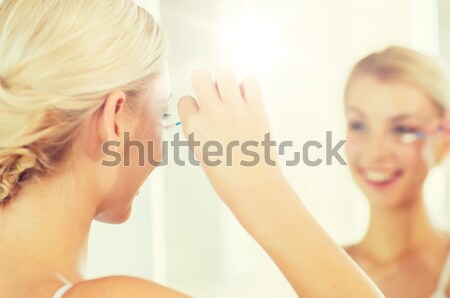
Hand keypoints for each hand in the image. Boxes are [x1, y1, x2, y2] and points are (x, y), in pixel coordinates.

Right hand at [177, 68, 283, 203]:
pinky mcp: (256, 108)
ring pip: (224, 72)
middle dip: (204, 81)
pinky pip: (250, 82)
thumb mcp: (203, 156)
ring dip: (226, 79)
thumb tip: (208, 123)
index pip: (184, 100)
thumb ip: (202, 133)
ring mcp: (234, 108)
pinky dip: (248, 86)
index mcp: (194, 127)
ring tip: (230, 91)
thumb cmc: (229, 181)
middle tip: (211, 90)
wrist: (254, 187)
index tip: (198, 108)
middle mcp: (211, 112)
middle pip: (200, 76)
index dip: (192, 104)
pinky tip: (247, 98)